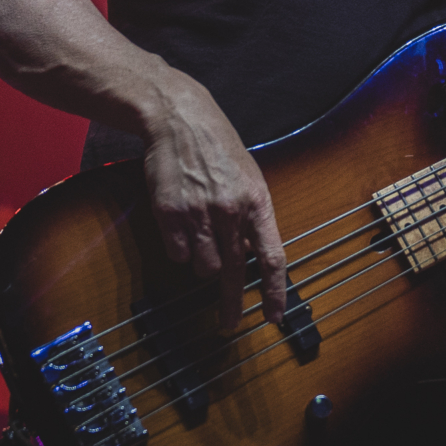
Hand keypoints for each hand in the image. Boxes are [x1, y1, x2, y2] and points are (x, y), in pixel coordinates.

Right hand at [142, 77, 287, 328]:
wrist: (181, 120)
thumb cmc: (219, 150)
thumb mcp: (249, 178)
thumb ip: (253, 217)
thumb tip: (254, 255)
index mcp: (258, 202)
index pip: (273, 257)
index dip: (275, 291)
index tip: (275, 316)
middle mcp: (231, 212)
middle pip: (236, 272)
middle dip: (232, 305)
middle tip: (229, 325)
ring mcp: (199, 214)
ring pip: (203, 266)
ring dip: (203, 263)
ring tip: (201, 236)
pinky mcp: (169, 214)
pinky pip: (177, 253)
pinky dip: (180, 249)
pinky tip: (181, 225)